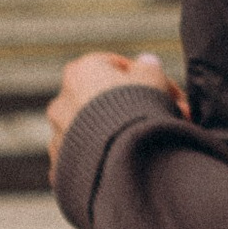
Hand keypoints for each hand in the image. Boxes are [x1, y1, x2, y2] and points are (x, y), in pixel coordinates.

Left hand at [47, 47, 182, 170]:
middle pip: (105, 100)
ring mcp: (60, 135)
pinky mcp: (63, 166)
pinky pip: (91, 157)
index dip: (146, 80)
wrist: (121, 159)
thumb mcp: (152, 79)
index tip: (167, 94)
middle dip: (135, 110)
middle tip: (165, 120)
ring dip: (122, 134)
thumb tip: (147, 63)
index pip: (115, 67)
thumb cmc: (136, 113)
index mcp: (80, 72)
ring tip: (153, 146)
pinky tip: (132, 164)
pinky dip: (109, 158)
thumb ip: (148, 67)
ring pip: (98, 130)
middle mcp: (63, 101)